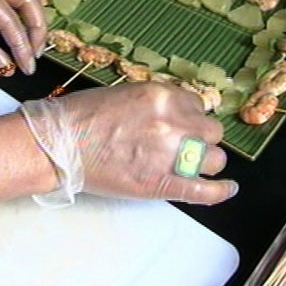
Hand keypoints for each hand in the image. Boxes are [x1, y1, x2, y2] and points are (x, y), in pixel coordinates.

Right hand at [21, 82, 238, 205]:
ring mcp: (169, 155)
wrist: (59, 143)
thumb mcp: (125, 94)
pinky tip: (227, 188)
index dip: (190, 115)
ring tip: (191, 162)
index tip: (184, 122)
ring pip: (213, 159)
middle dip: (200, 136)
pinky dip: (220, 191)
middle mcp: (172, 122)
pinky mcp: (161, 184)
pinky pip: (205, 191)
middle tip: (184, 141)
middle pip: (210, 131)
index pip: (197, 104)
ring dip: (204, 160)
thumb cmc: (83, 114)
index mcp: (161, 95)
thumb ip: (157, 103)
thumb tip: (177, 113)